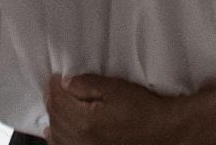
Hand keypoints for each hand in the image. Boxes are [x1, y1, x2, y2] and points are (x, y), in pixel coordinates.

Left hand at [44, 73, 193, 144]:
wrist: (162, 132)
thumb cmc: (142, 110)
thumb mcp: (115, 88)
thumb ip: (87, 84)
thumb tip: (66, 82)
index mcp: (84, 120)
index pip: (58, 99)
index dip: (55, 85)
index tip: (56, 76)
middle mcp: (80, 139)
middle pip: (55, 116)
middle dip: (53, 99)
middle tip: (55, 86)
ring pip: (57, 133)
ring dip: (54, 117)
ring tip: (56, 104)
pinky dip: (57, 138)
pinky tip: (53, 133)